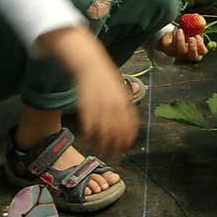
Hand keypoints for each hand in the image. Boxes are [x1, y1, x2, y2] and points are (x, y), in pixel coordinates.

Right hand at [37, 25, 138, 156]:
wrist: (90, 63)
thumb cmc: (105, 77)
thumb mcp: (120, 90)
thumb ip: (125, 105)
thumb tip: (130, 122)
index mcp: (125, 103)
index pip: (130, 127)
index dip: (127, 140)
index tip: (124, 147)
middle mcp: (114, 107)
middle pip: (117, 134)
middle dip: (115, 147)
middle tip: (112, 154)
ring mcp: (100, 107)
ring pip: (103, 133)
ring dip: (101, 145)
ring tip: (99, 150)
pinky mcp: (86, 106)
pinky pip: (89, 126)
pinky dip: (88, 135)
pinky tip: (87, 138)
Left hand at [157, 27, 206, 62]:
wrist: (170, 38)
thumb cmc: (184, 34)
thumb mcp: (190, 30)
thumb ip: (194, 25)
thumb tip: (197, 17)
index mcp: (197, 50)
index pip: (203, 51)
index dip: (201, 45)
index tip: (198, 36)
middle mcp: (188, 55)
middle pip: (194, 57)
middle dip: (193, 48)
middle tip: (191, 38)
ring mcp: (179, 54)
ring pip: (180, 50)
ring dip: (180, 39)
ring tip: (180, 29)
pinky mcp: (169, 51)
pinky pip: (172, 45)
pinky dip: (174, 36)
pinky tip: (175, 30)